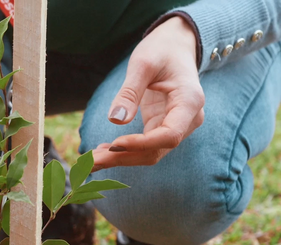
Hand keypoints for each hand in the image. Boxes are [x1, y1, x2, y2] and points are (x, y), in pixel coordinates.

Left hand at [94, 16, 204, 169]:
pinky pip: (144, 146)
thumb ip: (130, 92)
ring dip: (120, 158)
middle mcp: (188, 119)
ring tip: (91, 160)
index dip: (142, 143)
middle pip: (156, 149)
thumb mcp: (143, 63)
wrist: (175, 46)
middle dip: (123, 157)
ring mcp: (177, 126)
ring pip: (150, 153)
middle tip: (91, 161)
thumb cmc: (161, 50)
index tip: (115, 144)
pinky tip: (102, 152)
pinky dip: (123, 151)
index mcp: (189, 101)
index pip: (169, 134)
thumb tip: (115, 120)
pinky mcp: (162, 128)